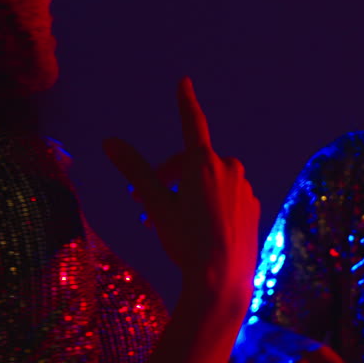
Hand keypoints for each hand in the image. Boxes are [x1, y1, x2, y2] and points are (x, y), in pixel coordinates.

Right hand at [102, 77, 259, 305]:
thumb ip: (135, 171)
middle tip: (141, 202)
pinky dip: (209, 204)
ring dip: (187, 192)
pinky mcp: (253, 208)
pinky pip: (226, 197)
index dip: (185, 102)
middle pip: (193, 161)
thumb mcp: (155, 205)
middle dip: (167, 176)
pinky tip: (198, 229)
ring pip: (209, 181)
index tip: (184, 82)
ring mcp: (245, 190)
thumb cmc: (187, 241)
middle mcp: (230, 170)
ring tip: (167, 222)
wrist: (223, 281)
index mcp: (205, 163)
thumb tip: (110, 142)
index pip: (193, 124)